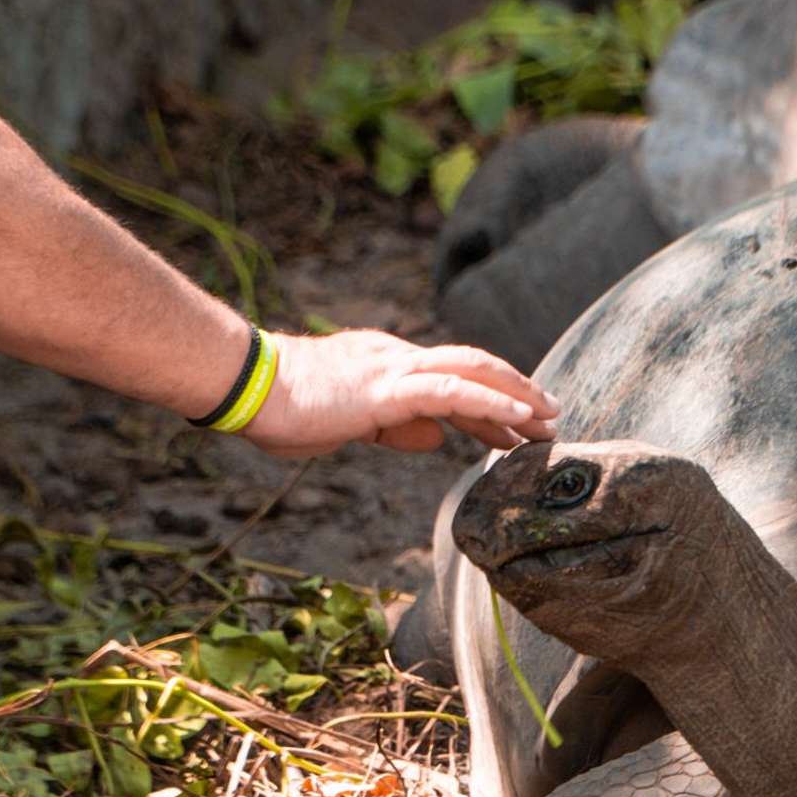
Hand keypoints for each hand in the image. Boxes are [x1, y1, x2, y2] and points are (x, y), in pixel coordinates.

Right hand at [240, 331, 559, 457]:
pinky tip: (518, 418)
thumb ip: (391, 429)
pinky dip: (490, 402)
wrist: (247, 387)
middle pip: (472, 369)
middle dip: (516, 393)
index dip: (488, 404)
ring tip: (548, 418)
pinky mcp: (388, 387)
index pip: (450, 381)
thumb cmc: (281, 408)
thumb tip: (435, 439)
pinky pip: (451, 391)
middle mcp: (397, 358)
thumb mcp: (346, 425)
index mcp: (385, 366)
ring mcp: (394, 368)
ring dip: (516, 394)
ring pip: (472, 371)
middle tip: (550, 418)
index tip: (516, 429)